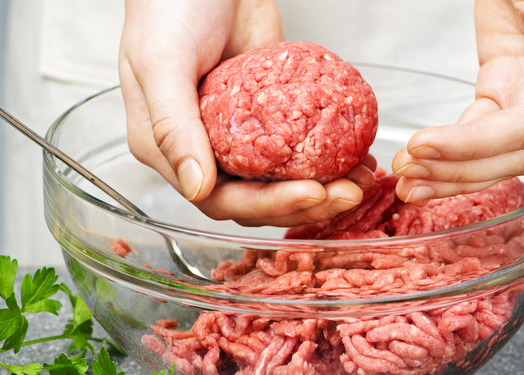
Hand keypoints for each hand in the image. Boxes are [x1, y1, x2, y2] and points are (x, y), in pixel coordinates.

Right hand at [119, 0, 371, 226]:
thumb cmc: (168, 8)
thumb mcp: (161, 63)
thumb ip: (173, 126)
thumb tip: (196, 187)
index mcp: (170, 150)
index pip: (220, 199)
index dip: (267, 205)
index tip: (310, 194)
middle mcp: (205, 150)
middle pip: (258, 198)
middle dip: (306, 201)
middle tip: (348, 191)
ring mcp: (241, 134)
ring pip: (283, 178)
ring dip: (325, 186)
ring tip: (361, 178)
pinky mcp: (271, 114)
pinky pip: (300, 144)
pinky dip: (329, 155)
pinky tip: (357, 155)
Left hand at [392, 0, 523, 203]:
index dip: (473, 146)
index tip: (424, 146)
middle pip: (509, 157)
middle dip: (456, 171)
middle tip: (407, 177)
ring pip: (492, 156)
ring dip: (447, 174)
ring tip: (406, 184)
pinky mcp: (500, 90)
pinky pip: (476, 133)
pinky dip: (448, 153)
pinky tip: (420, 164)